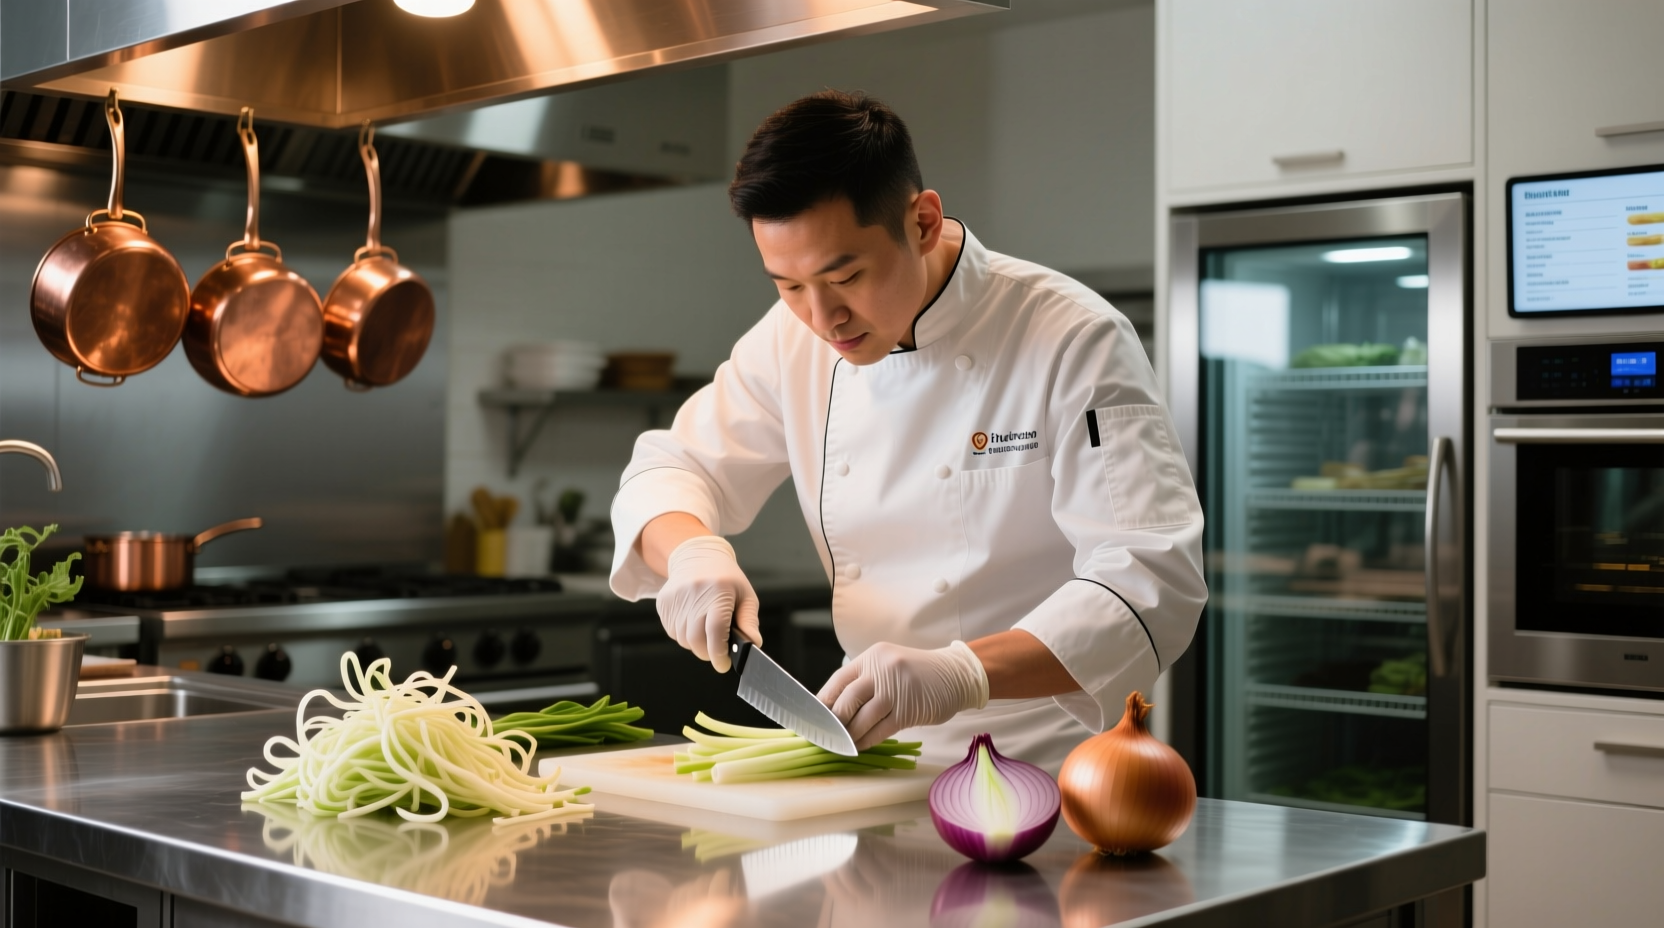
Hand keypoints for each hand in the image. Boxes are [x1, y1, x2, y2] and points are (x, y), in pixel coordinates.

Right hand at [656, 536, 759, 672]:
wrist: (697, 555)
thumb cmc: (726, 579)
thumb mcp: (745, 596)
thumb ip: (749, 622)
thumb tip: (754, 644)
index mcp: (718, 592)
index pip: (715, 630)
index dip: (719, 652)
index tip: (723, 664)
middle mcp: (694, 594)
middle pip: (696, 640)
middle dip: (708, 653)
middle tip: (717, 651)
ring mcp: (675, 598)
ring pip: (683, 639)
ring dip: (696, 644)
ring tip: (706, 631)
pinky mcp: (663, 603)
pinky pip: (673, 632)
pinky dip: (684, 635)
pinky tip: (693, 621)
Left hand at [817, 640, 988, 748]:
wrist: (954, 675)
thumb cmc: (915, 674)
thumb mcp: (887, 666)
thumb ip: (864, 682)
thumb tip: (832, 709)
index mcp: (871, 658)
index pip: (837, 682)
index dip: (822, 703)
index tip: (814, 720)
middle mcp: (881, 670)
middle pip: (846, 701)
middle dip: (834, 723)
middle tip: (826, 737)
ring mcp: (896, 689)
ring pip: (862, 719)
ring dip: (849, 736)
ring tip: (842, 745)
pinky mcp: (909, 709)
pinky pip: (880, 730)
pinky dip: (866, 741)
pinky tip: (860, 747)